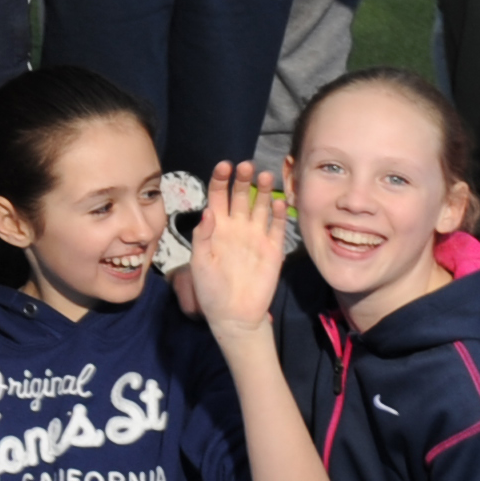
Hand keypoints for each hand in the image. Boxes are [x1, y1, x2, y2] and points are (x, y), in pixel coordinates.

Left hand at [193, 160, 294, 331]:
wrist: (234, 315)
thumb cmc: (210, 289)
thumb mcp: (199, 263)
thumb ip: (203, 236)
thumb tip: (209, 210)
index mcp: (216, 228)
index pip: (219, 197)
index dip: (221, 180)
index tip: (224, 166)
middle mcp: (237, 227)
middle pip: (240, 196)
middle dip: (242, 180)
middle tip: (246, 165)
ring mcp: (256, 237)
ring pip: (261, 207)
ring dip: (262, 191)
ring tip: (264, 175)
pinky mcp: (273, 249)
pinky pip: (277, 227)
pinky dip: (279, 214)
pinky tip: (279, 202)